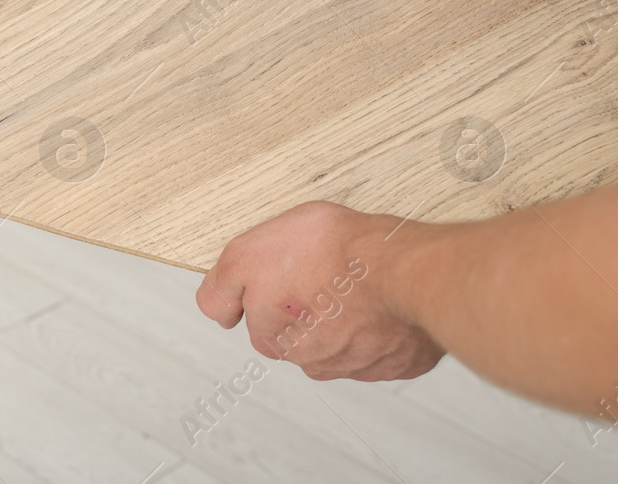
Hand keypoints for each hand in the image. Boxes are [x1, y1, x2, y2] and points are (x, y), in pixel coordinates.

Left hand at [196, 201, 445, 381]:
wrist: (400, 268)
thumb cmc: (329, 252)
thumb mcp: (247, 253)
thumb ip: (222, 287)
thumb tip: (217, 311)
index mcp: (273, 338)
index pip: (257, 320)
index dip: (269, 288)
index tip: (286, 270)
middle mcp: (314, 360)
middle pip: (299, 332)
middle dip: (306, 304)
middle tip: (322, 271)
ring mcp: (359, 364)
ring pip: (342, 339)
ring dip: (346, 316)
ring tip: (356, 282)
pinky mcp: (399, 361)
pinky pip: (384, 344)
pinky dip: (382, 325)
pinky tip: (382, 301)